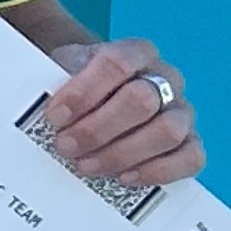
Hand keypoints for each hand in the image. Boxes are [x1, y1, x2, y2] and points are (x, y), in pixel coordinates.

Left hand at [32, 37, 201, 186]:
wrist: (99, 96)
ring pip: (168, 131)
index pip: (116, 63)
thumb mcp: (64, 73)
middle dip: (98, 129)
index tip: (55, 116)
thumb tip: (40, 109)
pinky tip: (125, 177)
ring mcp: (182, 111)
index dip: (84, 91)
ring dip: (122, 153)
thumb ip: (55, 82)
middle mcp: (165, 79)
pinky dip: (157, 171)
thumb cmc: (81, 86)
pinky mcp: (190, 142)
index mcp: (136, 53)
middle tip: (66, 146)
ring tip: (88, 165)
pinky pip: (190, 158)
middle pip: (142, 100)